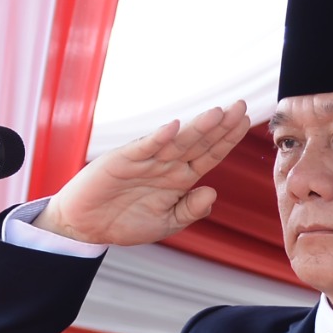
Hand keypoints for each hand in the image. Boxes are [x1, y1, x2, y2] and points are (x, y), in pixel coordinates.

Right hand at [34, 102, 250, 247]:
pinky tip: (174, 127)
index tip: (246, 123)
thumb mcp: (166, 224)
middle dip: (220, 125)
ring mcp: (146, 160)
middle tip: (240, 106)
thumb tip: (212, 192)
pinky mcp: (123, 160)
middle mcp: (166, 164)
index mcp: (180, 178)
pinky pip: (144, 148)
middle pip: (199, 142)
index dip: (228, 139)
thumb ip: (190, 211)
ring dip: (196, 128)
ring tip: (217, 114)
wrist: (86, 226)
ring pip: (177, 141)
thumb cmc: (124, 222)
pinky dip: (158, 138)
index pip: (210, 154)